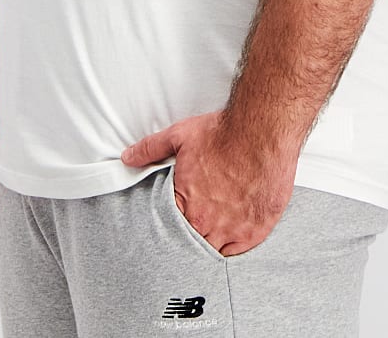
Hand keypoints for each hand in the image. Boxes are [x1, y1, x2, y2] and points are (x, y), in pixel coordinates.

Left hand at [121, 111, 296, 255]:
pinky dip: (231, 247)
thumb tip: (128, 157)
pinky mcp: (255, 232)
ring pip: (212, 252)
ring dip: (209, 244)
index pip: (168, 229)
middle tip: (193, 227)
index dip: (169, 228)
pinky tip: (228, 236)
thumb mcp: (180, 136)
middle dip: (188, 238)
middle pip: (190, 244)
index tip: (172, 224)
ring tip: (209, 233)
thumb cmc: (223, 133)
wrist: (260, 132)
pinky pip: (236, 254)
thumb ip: (151, 149)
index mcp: (186, 204)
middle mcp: (206, 223)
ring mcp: (232, 230)